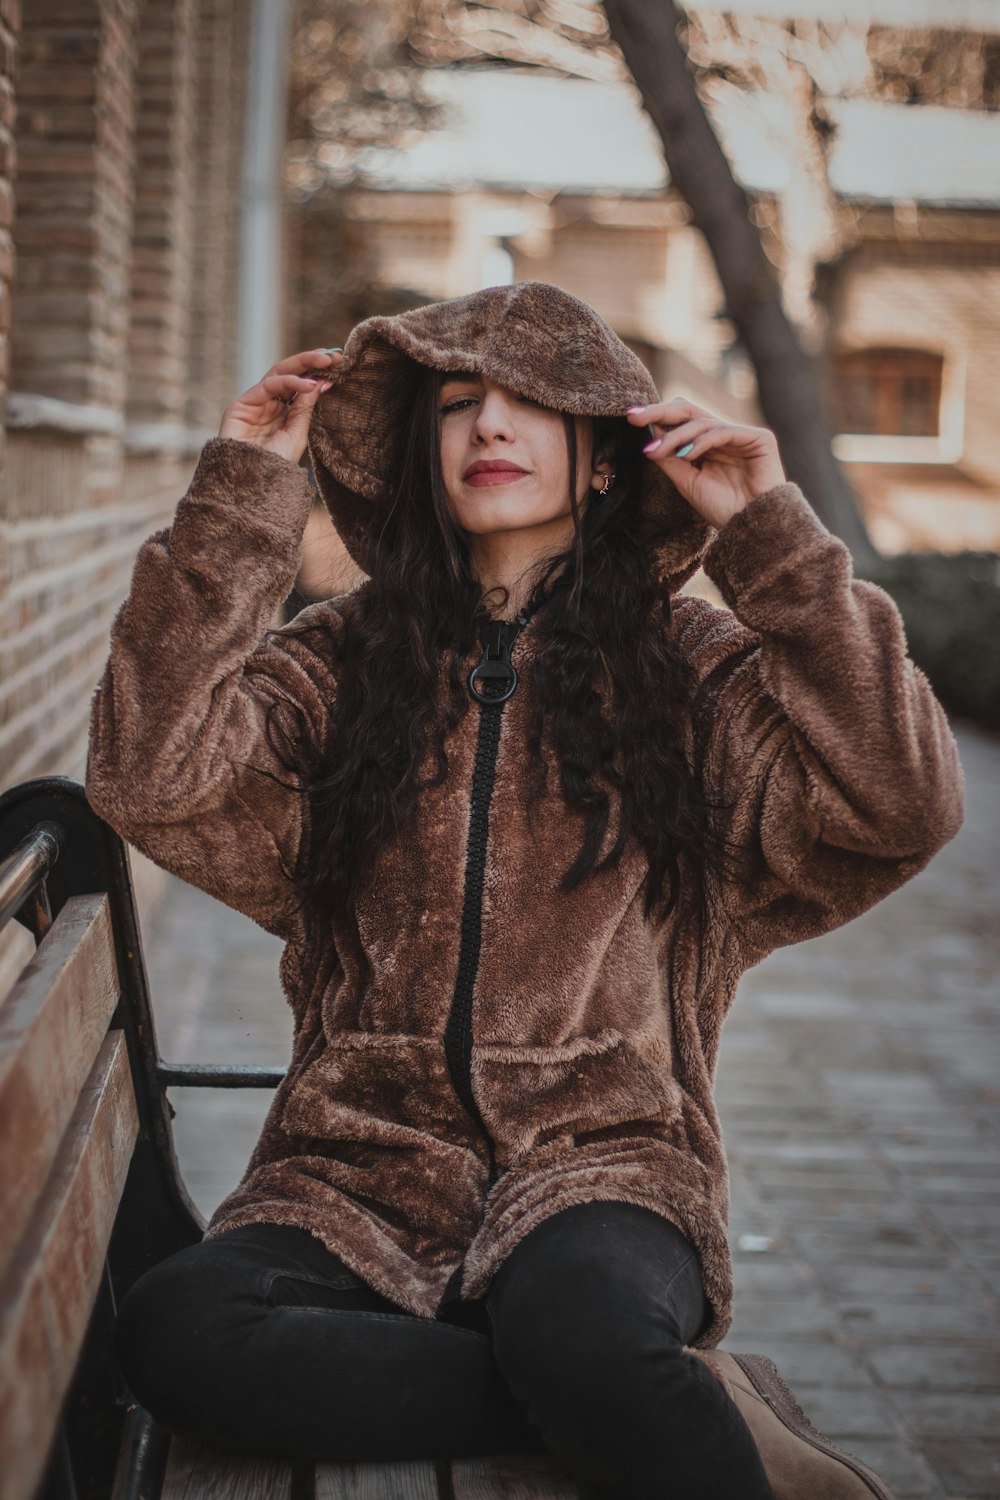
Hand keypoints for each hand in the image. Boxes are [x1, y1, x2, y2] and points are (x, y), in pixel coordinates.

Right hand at [218, 348, 343, 463]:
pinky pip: (268, 385)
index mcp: (283, 412)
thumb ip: (306, 407)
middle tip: (333, 355)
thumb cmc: (275, 465)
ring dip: (302, 365)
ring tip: (324, 362)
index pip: (301, 385)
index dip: (318, 372)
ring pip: (278, 373)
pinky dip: (289, 381)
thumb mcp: (297, 433)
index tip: (339, 362)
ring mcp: (254, 402)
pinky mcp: (241, 404)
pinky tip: (309, 384)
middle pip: (290, 373)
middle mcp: (269, 404)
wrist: (252, 484)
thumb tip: (321, 381)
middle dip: (311, 362)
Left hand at [625, 397, 786, 529]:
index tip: (630, 419)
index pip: (680, 421)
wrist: (753, 529)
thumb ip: (671, 459)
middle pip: (689, 411)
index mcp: (708, 444)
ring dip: (676, 436)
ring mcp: (742, 435)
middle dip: (660, 413)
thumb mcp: (688, 482)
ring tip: (657, 450)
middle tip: (635, 417)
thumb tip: (648, 436)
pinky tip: (686, 454)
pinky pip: (723, 431)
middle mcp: (724, 435)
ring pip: (702, 422)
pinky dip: (702, 441)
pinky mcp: (759, 438)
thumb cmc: (723, 510)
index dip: (657, 418)